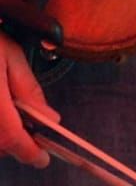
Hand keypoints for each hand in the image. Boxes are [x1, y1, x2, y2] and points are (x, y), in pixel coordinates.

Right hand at [0, 32, 54, 166]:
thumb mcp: (12, 57)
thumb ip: (29, 90)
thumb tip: (50, 119)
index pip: (11, 138)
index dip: (29, 153)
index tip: (43, 159)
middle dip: (17, 143)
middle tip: (35, 131)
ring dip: (4, 136)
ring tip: (18, 117)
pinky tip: (3, 111)